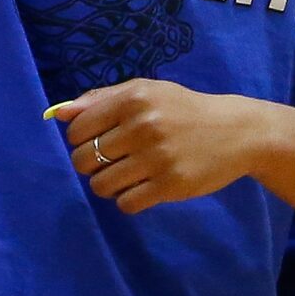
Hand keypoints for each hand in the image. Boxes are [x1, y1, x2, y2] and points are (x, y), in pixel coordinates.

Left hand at [50, 79, 262, 215]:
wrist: (236, 132)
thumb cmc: (182, 109)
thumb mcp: (144, 92)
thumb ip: (99, 99)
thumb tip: (58, 113)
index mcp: (133, 99)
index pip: (78, 128)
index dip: (80, 138)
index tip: (96, 140)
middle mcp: (143, 126)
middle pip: (84, 159)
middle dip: (90, 164)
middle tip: (109, 161)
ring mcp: (157, 158)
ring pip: (102, 185)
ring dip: (107, 185)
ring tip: (124, 176)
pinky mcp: (171, 185)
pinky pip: (126, 203)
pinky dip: (127, 199)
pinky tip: (141, 188)